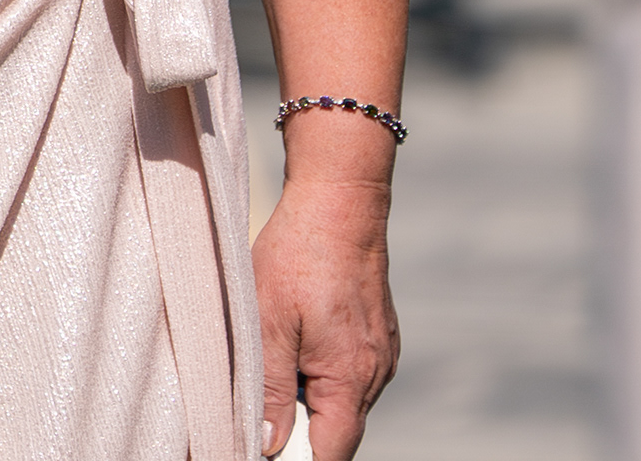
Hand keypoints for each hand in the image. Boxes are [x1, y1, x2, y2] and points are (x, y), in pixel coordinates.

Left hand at [251, 153, 397, 458]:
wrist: (340, 204)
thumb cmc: (299, 257)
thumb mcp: (267, 322)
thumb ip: (271, 388)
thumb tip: (269, 445)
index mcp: (350, 378)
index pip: (330, 452)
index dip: (297, 459)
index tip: (267, 449)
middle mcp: (375, 374)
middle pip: (336, 430)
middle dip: (297, 426)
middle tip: (259, 401)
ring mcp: (382, 356)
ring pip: (341, 402)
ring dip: (308, 395)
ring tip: (277, 355)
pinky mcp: (379, 339)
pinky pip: (349, 374)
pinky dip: (321, 370)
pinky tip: (296, 339)